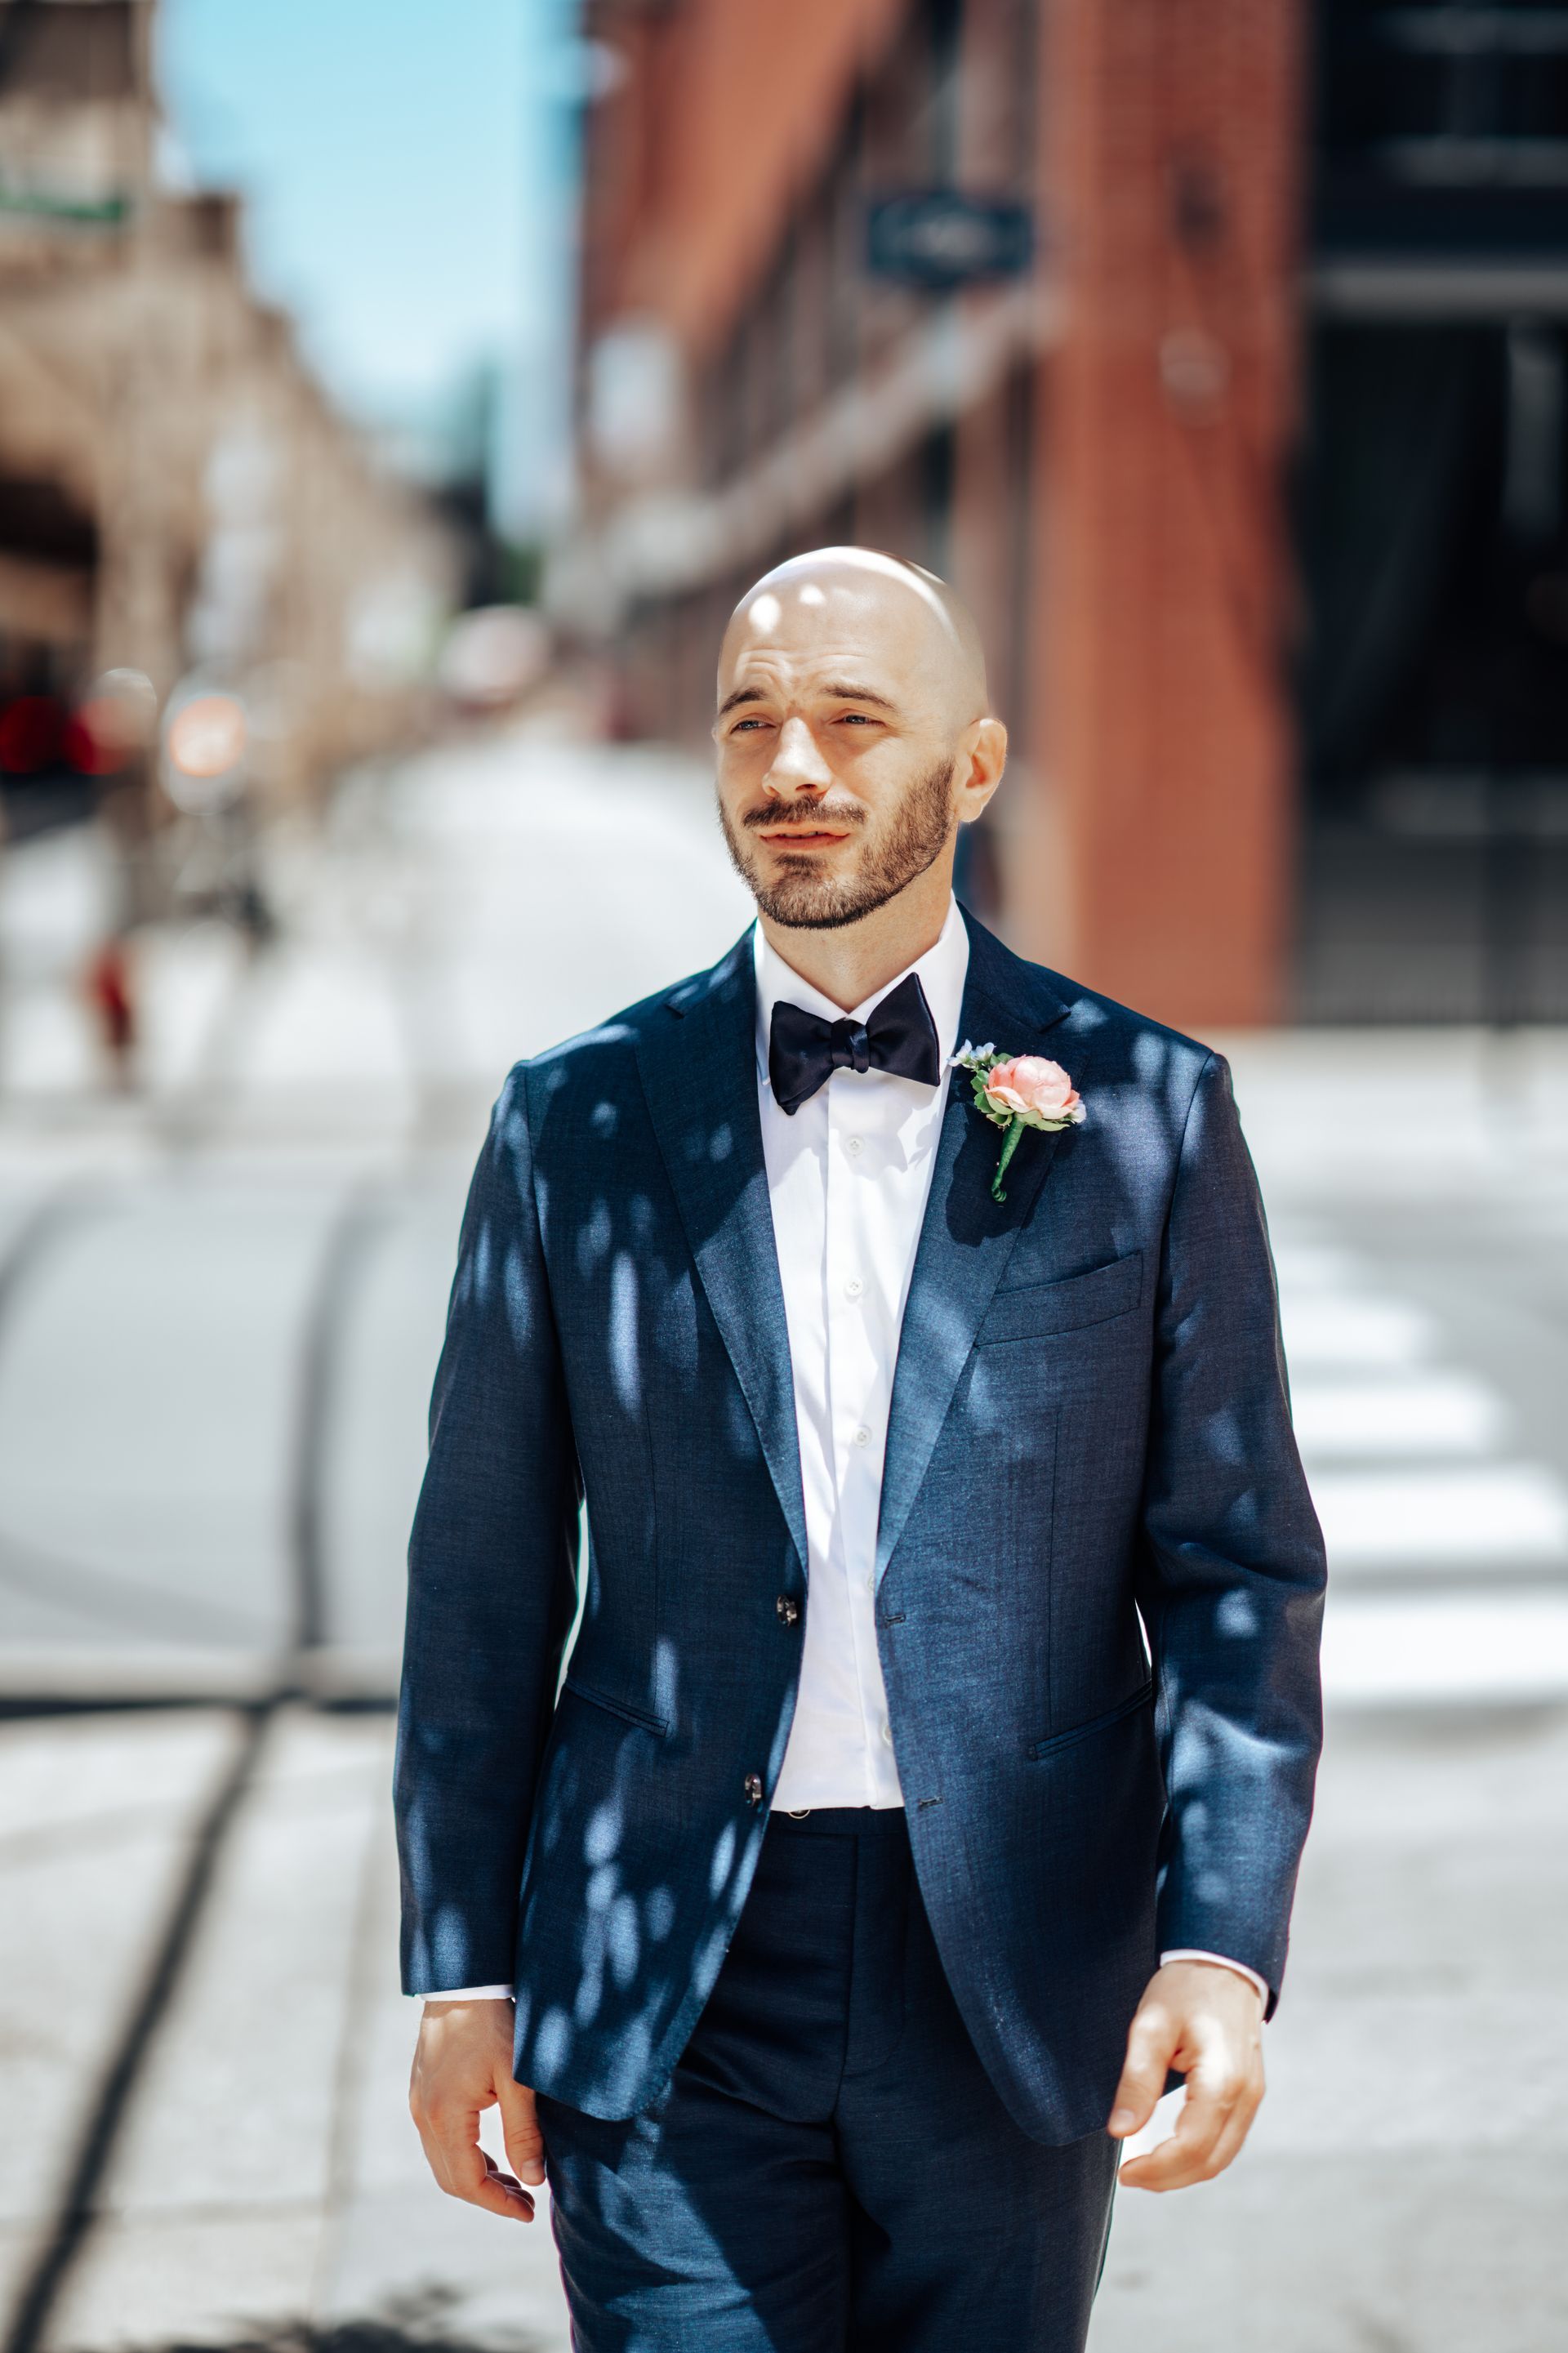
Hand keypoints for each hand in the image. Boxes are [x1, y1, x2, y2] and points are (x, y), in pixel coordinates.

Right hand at [409, 1998, 543, 2221]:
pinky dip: (466, 2157)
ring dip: (477, 2178)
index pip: (468, 2181)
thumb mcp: (518, 2078)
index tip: (529, 2212)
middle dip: (489, 2196)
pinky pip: (440, 2140)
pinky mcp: (423, 2092)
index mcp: (445, 2115)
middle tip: (526, 2202)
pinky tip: (493, 2156)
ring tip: (516, 2183)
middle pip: (451, 2178)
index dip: (498, 2203)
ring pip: (444, 2162)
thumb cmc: (495, 2025)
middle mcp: (424, 2115)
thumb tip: (534, 2181)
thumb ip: (524, 2132)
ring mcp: (419, 2104)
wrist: (464, 1982)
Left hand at [1106, 1959, 1265, 2190]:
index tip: (1124, 2171)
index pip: (1191, 2147)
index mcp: (1223, 2080)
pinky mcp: (1250, 2093)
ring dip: (1185, 2172)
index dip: (1156, 2169)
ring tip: (1146, 2168)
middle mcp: (1246, 2096)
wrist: (1223, 1961)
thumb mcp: (1150, 2026)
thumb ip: (1137, 2080)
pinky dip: (1200, 2154)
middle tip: (1130, 2176)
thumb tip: (1120, 2132)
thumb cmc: (1185, 1989)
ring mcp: (1253, 2096)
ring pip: (1222, 2157)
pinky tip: (1171, 2150)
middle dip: (1168, 2178)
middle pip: (1210, 2162)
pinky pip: (1228, 2140)